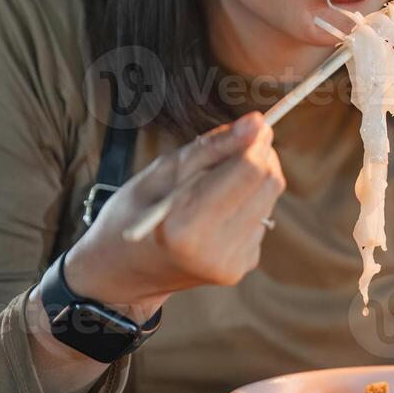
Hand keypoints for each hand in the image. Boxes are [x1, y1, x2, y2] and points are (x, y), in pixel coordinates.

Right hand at [64, 111, 285, 321]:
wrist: (123, 270)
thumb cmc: (134, 211)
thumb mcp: (165, 170)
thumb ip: (214, 146)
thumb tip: (257, 123)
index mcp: (185, 227)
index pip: (249, 171)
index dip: (257, 141)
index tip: (253, 125)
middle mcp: (214, 252)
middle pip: (269, 184)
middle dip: (259, 157)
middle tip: (235, 147)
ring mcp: (232, 264)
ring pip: (270, 199)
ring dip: (254, 179)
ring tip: (217, 180)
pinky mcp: (242, 267)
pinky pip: (261, 219)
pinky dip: (247, 203)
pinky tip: (218, 207)